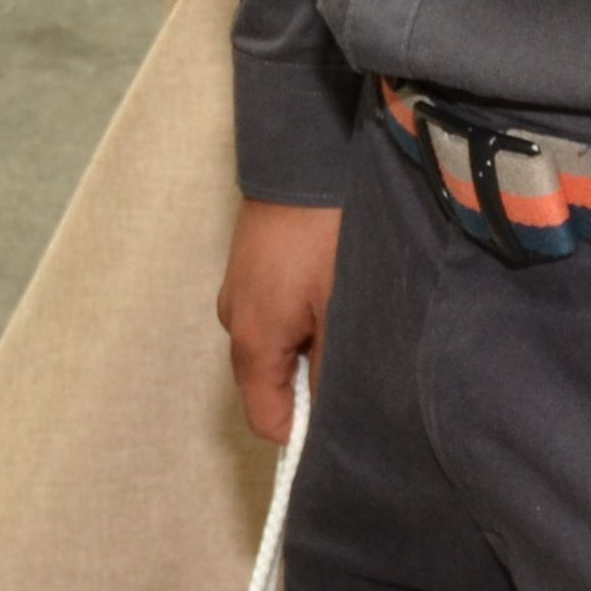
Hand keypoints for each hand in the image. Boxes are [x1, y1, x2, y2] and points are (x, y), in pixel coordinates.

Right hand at [217, 197, 340, 446]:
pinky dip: (299, 320)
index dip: (305, 432)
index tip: (346, 417)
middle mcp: (234, 321)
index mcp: (253, 340)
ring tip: (346, 320)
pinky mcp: (246, 269)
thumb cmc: (324, 237)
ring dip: (308, 348)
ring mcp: (237, 292)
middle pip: (270, 384)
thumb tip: (335, 421)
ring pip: (274, 348)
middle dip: (311, 385)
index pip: (268, 420)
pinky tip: (328, 294)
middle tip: (356, 360)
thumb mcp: (341, 308)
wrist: (300, 158)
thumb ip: (336, 369)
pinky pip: (272, 317)